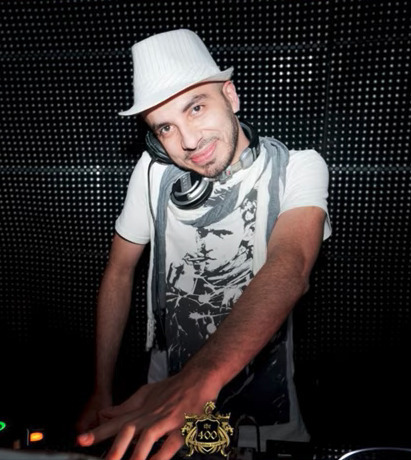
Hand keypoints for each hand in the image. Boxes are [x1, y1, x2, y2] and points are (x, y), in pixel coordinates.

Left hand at [77, 370, 220, 459]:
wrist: (198, 377)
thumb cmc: (173, 388)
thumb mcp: (146, 393)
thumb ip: (125, 407)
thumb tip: (104, 414)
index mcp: (141, 408)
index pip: (116, 421)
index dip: (98, 431)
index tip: (81, 440)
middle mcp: (151, 414)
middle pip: (129, 430)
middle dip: (114, 448)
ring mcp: (167, 420)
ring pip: (148, 437)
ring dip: (136, 454)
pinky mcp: (184, 427)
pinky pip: (171, 443)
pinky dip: (162, 455)